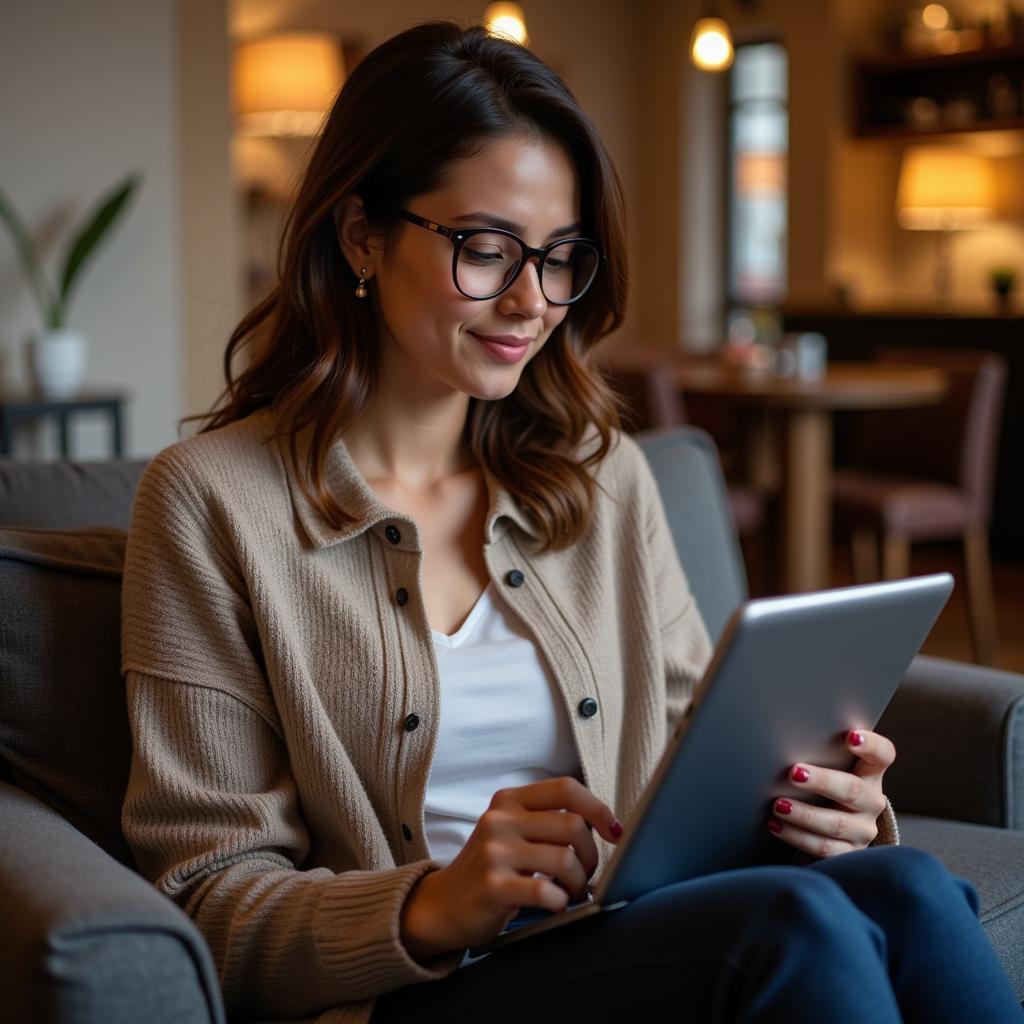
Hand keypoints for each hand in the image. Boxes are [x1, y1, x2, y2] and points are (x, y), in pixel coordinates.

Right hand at [400, 776, 622, 960]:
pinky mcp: (493, 885)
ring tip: (572, 893)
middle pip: (573, 826)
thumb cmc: (491, 868)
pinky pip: (546, 890)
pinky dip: (560, 901)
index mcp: (509, 800)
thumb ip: (546, 821)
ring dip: (579, 883)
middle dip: (592, 856)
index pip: (565, 788)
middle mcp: (500, 819)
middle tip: (586, 876)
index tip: (614, 832)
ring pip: (565, 859)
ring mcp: (494, 851)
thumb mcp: (511, 831)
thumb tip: (605, 825)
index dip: (598, 808)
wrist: (443, 904)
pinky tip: (555, 905)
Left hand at [766, 729, 894, 857]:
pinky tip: (776, 824)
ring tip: (779, 805)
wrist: (833, 825)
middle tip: (794, 773)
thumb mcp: (830, 769)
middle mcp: (872, 801)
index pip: (882, 755)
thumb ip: (819, 755)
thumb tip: (782, 741)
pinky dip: (797, 836)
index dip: (871, 746)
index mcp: (870, 773)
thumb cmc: (825, 785)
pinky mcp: (849, 853)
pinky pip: (824, 847)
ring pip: (836, 824)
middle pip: (853, 790)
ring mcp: (863, 830)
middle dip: (822, 781)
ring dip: (805, 814)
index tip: (851, 737)